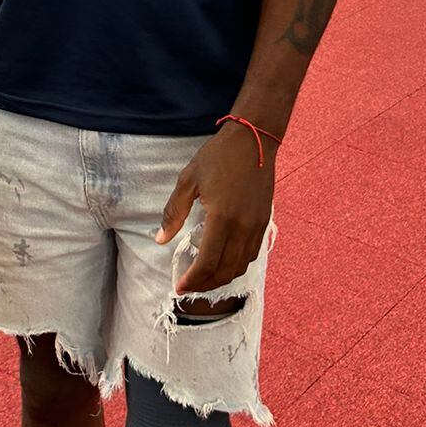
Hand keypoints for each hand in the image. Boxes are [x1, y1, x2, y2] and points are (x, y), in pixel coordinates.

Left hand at [156, 122, 276, 293]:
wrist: (253, 139)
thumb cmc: (218, 156)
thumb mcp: (188, 180)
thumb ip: (174, 213)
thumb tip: (160, 240)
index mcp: (222, 218)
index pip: (207, 263)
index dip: (192, 280)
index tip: (179, 287)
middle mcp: (243, 227)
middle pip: (225, 271)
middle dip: (205, 285)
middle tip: (189, 287)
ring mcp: (257, 226)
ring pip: (241, 267)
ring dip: (222, 278)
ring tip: (204, 278)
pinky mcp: (264, 221)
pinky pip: (251, 254)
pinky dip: (237, 265)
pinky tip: (224, 261)